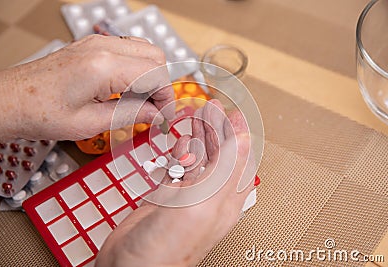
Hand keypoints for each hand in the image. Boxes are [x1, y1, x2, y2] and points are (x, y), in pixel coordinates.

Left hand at [0, 34, 173, 144]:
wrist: (10, 100)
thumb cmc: (40, 113)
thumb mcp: (90, 123)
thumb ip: (130, 115)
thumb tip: (156, 115)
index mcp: (103, 66)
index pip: (155, 74)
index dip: (165, 97)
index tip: (164, 116)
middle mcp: (102, 47)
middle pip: (155, 56)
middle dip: (161, 84)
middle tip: (155, 110)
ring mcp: (96, 43)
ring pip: (144, 50)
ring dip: (150, 75)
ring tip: (141, 102)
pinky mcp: (91, 46)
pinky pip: (127, 50)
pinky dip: (136, 69)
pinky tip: (126, 90)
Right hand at [96, 100, 254, 266]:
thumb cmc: (166, 249)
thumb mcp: (202, 203)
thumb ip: (225, 169)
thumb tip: (245, 139)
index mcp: (224, 200)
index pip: (239, 159)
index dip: (237, 134)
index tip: (234, 112)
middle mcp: (209, 198)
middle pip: (219, 155)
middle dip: (216, 128)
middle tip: (212, 108)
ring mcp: (187, 197)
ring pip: (199, 159)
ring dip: (199, 136)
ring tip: (198, 116)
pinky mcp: (166, 197)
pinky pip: (178, 167)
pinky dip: (180, 150)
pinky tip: (181, 141)